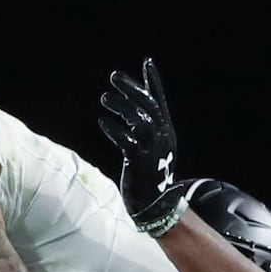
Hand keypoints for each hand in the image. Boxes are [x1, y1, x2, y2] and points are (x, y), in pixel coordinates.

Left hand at [98, 58, 191, 234]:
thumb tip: (131, 109)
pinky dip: (114, 129)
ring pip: (139, 120)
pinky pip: (128, 141)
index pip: (160, 102)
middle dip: (132, 89)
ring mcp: (153, 152)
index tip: (148, 62)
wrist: (155, 209)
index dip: (154, 82)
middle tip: (114, 77)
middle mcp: (163, 139)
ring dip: (120, 107)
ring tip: (104, 99)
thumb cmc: (148, 179)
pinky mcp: (140, 164)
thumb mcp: (151, 150)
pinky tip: (103, 122)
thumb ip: (143, 130)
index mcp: (167, 133)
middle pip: (149, 106)